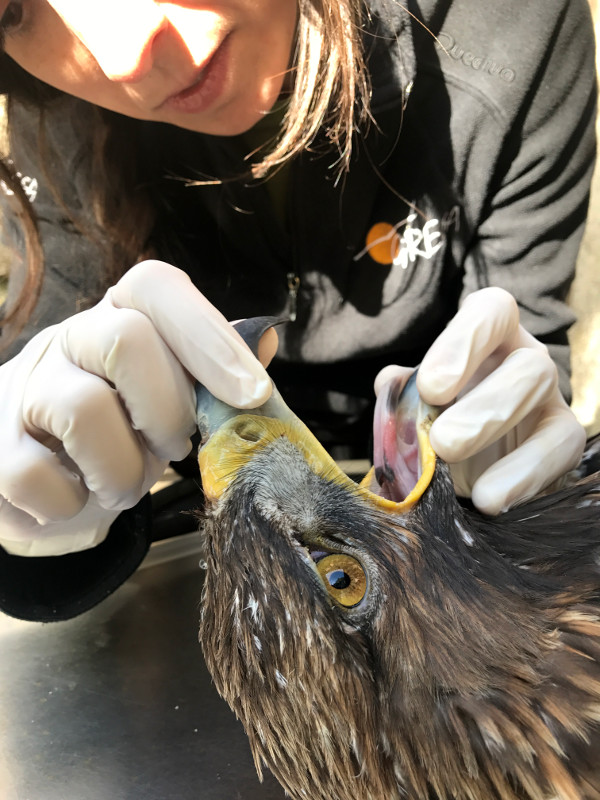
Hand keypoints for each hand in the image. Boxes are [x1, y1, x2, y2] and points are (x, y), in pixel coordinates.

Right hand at [0, 260, 272, 555]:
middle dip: (168, 411)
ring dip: (124, 470)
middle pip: (127, 340)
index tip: (253, 393)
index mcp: (118, 317)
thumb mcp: (171, 398)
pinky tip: (75, 500)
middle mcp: (67, 338)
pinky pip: (36, 475)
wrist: (42, 476)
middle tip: (172, 447)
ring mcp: (24, 387)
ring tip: (124, 485)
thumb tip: (264, 338)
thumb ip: (214, 373)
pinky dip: (72, 505)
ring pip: (85, 410)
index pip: (157, 287)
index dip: (209, 335)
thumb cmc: (120, 429)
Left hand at [375, 287, 585, 514]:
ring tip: (456, 465)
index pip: (491, 312)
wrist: (462, 471)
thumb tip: (390, 384)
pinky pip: (560, 450)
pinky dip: (521, 477)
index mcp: (488, 336)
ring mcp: (549, 398)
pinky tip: (488, 499)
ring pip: (542, 396)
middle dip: (483, 404)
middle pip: (526, 363)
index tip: (429, 388)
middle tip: (442, 442)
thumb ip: (401, 395)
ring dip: (496, 431)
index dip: (462, 343)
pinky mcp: (564, 439)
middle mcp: (524, 357)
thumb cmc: (434, 425)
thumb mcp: (413, 407)